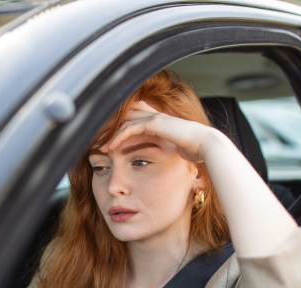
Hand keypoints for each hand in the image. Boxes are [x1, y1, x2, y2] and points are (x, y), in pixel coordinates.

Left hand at [103, 101, 227, 162]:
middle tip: (93, 140)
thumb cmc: (195, 150)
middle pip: (123, 117)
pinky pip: (130, 129)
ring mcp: (155, 117)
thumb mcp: (175, 150)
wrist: (206, 146)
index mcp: (159, 121)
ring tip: (98, 145)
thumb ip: (165, 150)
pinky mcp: (155, 123)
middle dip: (108, 128)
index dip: (116, 129)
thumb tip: (163, 159)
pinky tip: (109, 148)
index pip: (131, 120)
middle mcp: (155, 116)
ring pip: (124, 121)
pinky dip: (118, 138)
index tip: (105, 142)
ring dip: (109, 134)